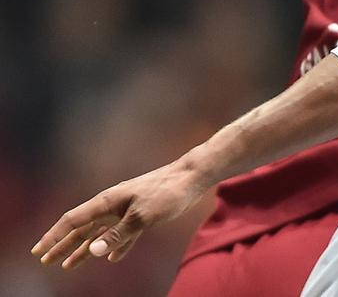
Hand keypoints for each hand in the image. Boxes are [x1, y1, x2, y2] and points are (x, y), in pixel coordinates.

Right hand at [32, 161, 208, 268]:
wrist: (192, 177)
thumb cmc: (167, 193)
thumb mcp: (142, 216)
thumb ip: (117, 234)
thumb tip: (93, 251)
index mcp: (107, 202)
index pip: (72, 220)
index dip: (54, 236)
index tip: (39, 251)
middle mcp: (112, 205)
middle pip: (81, 228)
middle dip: (62, 246)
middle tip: (46, 261)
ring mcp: (126, 209)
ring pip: (99, 233)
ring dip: (84, 249)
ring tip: (69, 265)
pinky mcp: (142, 214)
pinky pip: (122, 234)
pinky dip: (115, 246)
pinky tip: (110, 258)